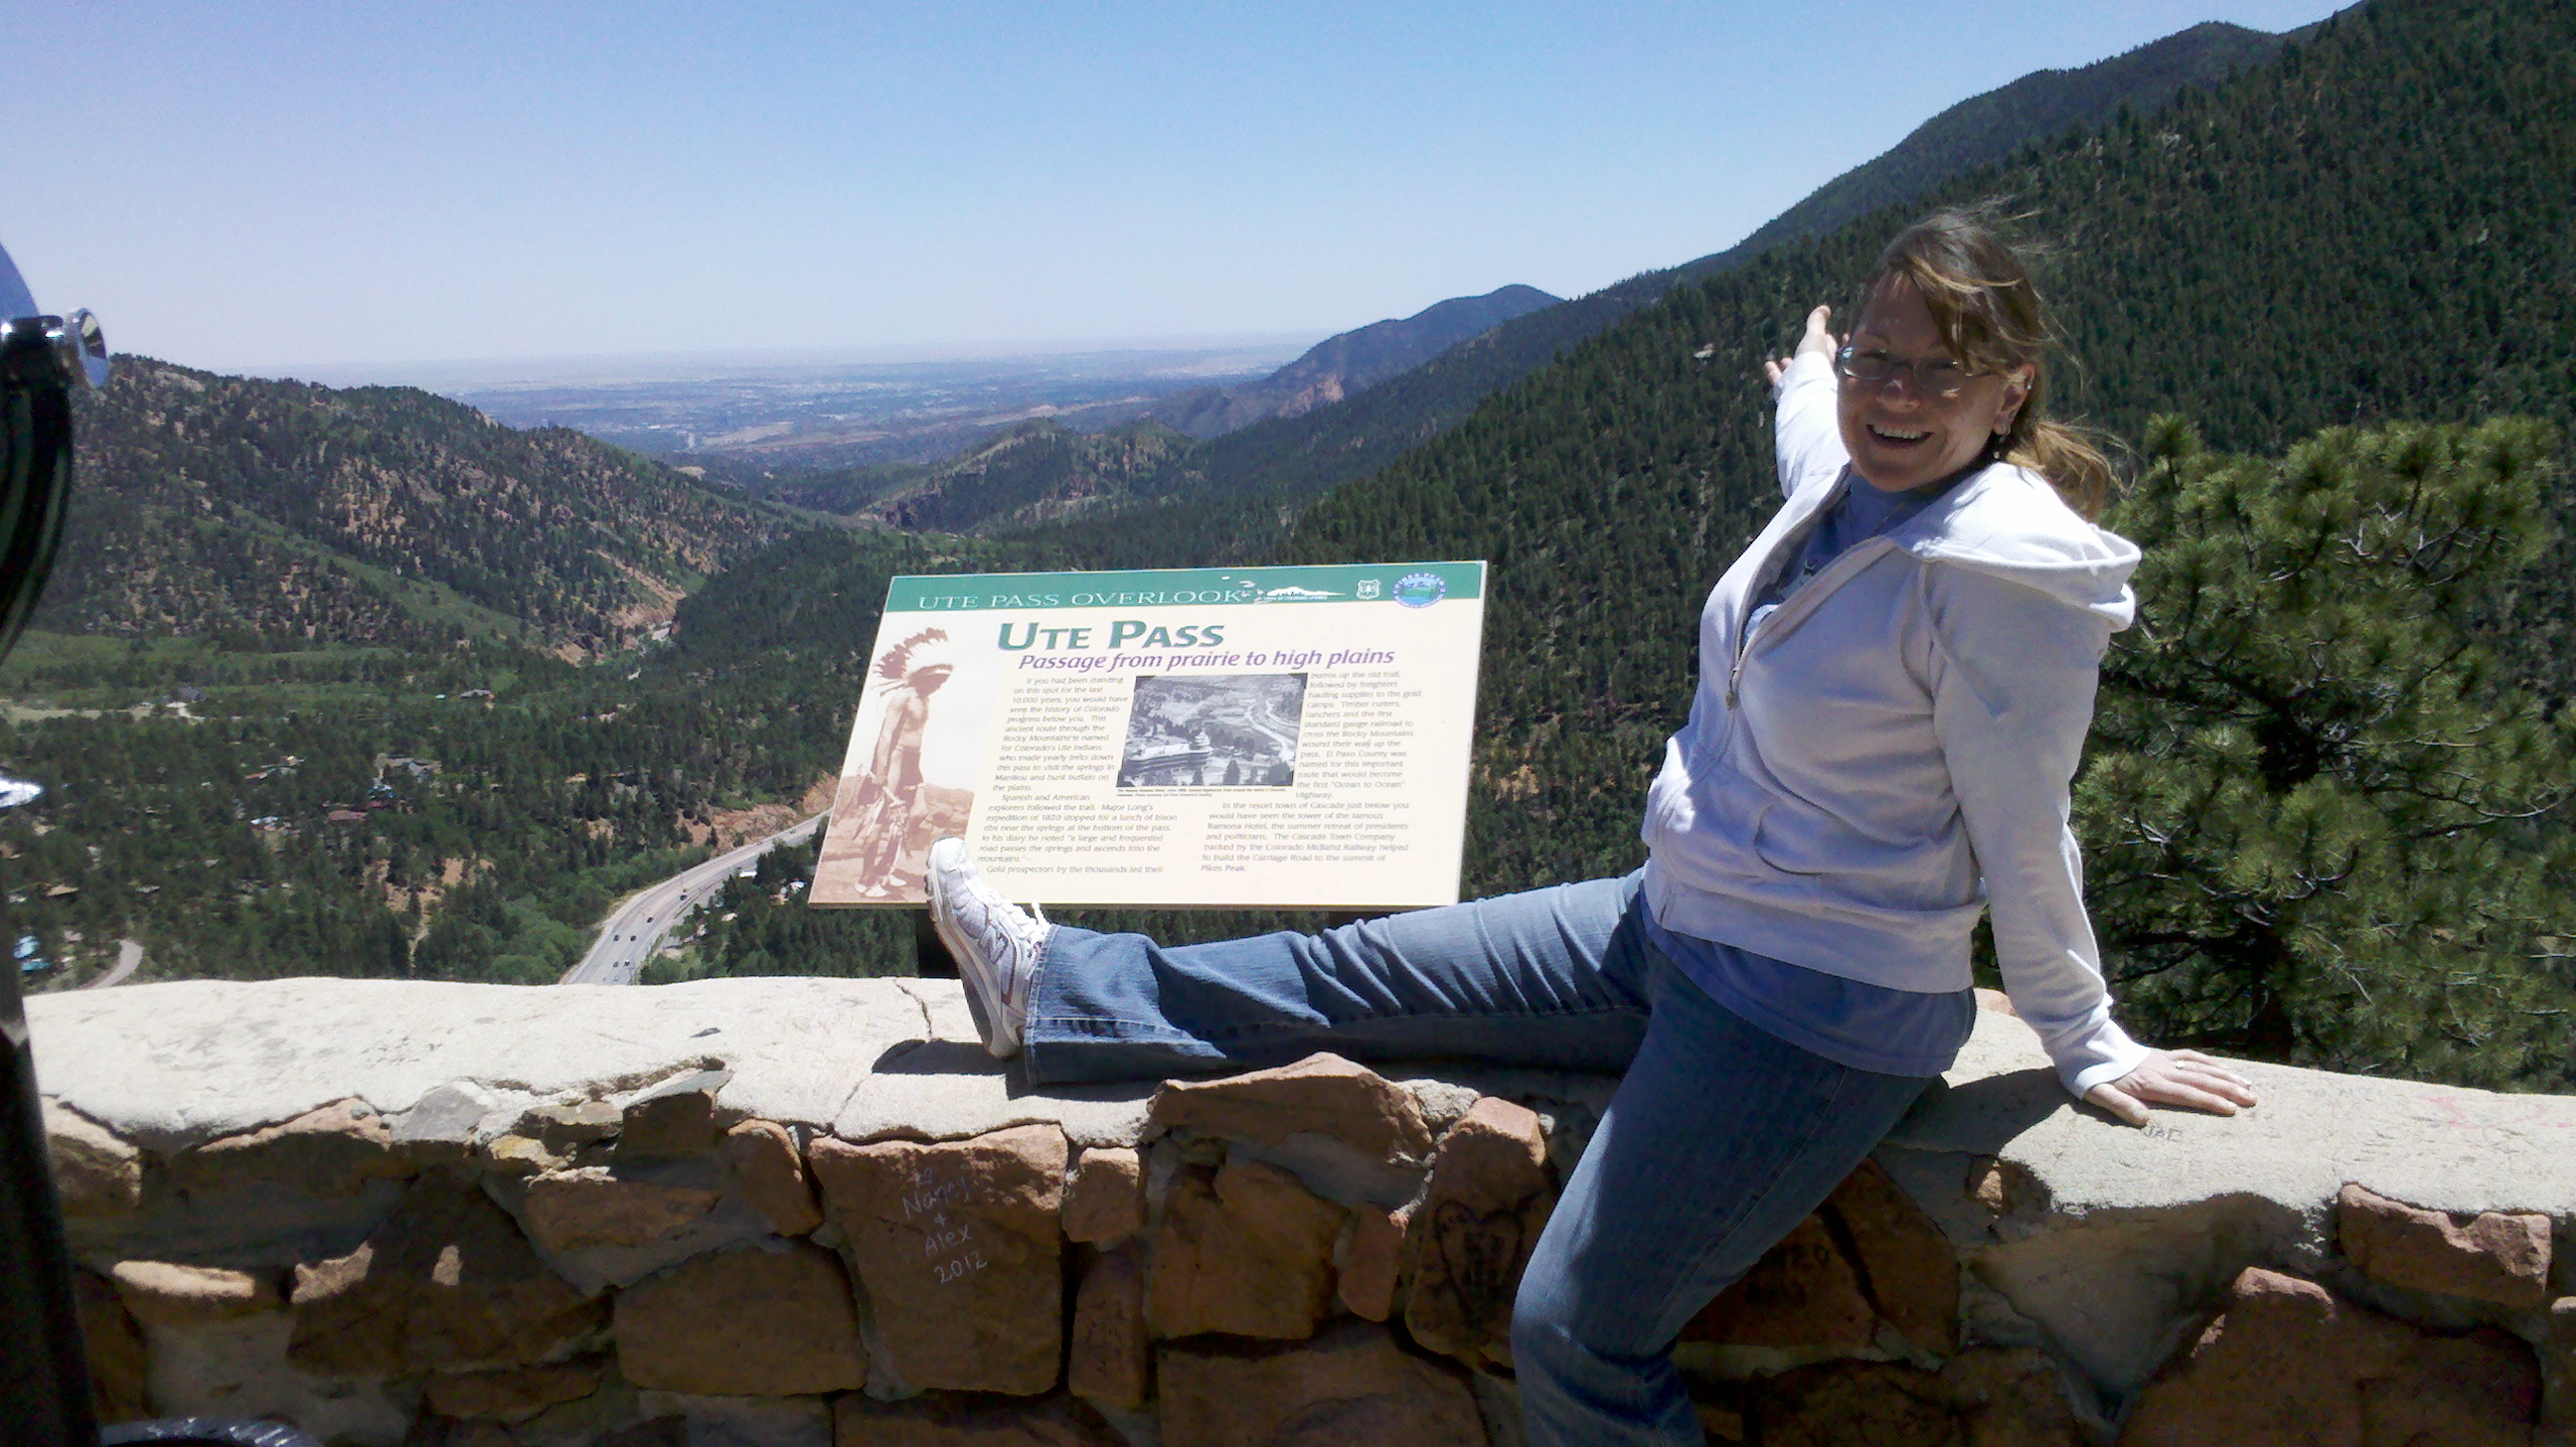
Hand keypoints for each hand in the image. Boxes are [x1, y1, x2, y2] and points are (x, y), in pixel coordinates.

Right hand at [1763, 305, 1837, 385]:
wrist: (1803, 389)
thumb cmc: (1813, 361)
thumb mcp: (1815, 336)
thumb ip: (1817, 323)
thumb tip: (1824, 308)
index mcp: (1825, 359)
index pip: (1829, 348)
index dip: (1828, 341)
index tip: (1827, 335)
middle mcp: (1814, 372)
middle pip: (1813, 362)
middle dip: (1809, 354)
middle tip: (1805, 347)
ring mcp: (1799, 381)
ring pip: (1795, 372)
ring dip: (1791, 365)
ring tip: (1785, 359)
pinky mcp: (1785, 389)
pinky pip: (1779, 379)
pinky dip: (1773, 371)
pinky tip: (1768, 365)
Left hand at [2084, 1049, 2258, 1125]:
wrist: (2082, 1043)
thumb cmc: (2088, 1074)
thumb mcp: (2096, 1094)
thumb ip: (2120, 1106)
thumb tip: (2144, 1120)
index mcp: (2149, 1083)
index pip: (2186, 1094)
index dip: (2210, 1102)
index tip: (2233, 1110)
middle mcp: (2161, 1070)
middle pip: (2201, 1080)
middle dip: (2229, 1090)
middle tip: (2253, 1099)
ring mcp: (2163, 1060)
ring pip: (2200, 1067)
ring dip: (2225, 1076)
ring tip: (2248, 1085)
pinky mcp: (2160, 1053)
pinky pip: (2190, 1056)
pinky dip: (2209, 1062)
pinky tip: (2222, 1068)